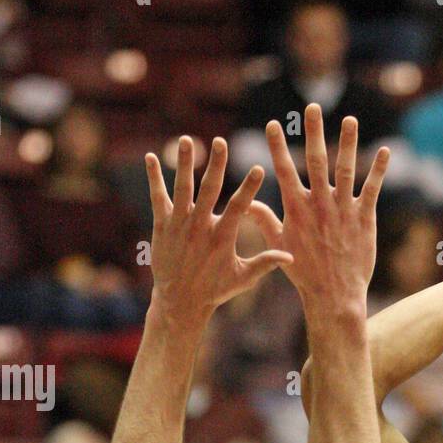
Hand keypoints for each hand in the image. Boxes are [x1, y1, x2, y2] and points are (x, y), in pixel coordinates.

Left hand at [145, 135, 292, 324]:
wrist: (180, 302)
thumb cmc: (215, 290)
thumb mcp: (243, 278)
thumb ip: (265, 263)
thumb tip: (291, 256)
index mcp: (222, 237)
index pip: (239, 207)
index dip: (249, 187)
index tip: (258, 168)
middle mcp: (200, 227)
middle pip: (209, 190)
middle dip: (216, 165)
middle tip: (220, 141)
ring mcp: (179, 225)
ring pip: (182, 188)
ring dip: (184, 163)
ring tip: (186, 140)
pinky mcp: (162, 226)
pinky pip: (158, 197)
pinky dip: (154, 177)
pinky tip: (151, 156)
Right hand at [248, 105, 389, 316]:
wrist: (334, 295)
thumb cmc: (304, 273)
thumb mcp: (279, 246)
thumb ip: (265, 221)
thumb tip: (247, 204)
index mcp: (297, 209)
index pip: (284, 170)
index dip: (277, 146)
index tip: (272, 123)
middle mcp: (320, 204)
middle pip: (316, 160)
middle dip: (314, 132)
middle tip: (313, 106)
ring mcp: (343, 209)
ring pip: (346, 169)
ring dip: (348, 142)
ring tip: (350, 119)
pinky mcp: (364, 218)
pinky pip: (372, 189)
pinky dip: (379, 170)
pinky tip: (386, 150)